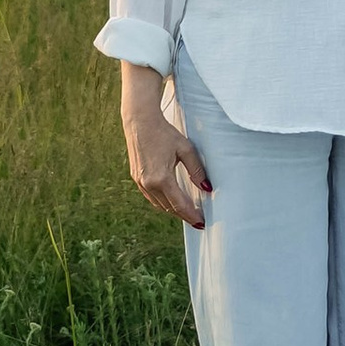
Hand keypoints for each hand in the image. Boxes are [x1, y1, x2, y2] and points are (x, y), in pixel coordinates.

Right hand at [121, 65, 211, 227]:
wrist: (140, 123)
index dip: (191, 215)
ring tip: (187, 212)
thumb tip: (207, 188)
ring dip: (173, 210)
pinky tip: (172, 200)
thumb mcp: (185, 149)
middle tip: (198, 220)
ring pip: (159, 204)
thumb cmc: (165, 133)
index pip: (179, 204)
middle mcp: (149, 184)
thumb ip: (197, 170)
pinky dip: (163, 202)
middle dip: (184, 215)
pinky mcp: (136, 179)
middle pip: (169, 208)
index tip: (202, 223)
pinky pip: (151, 197)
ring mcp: (140, 183)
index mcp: (162, 178)